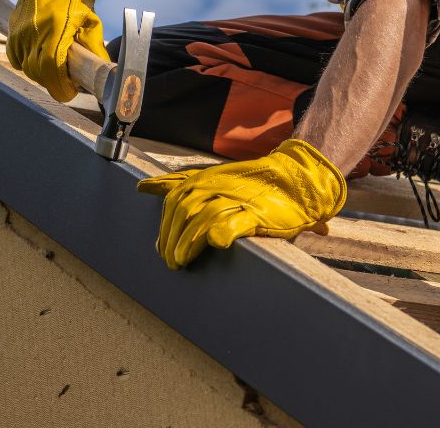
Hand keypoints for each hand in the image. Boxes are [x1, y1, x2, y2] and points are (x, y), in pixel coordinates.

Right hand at [7, 0, 111, 101]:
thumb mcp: (89, 18)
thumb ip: (94, 45)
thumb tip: (104, 69)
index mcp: (54, 30)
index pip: (51, 69)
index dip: (60, 86)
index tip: (70, 91)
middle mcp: (33, 34)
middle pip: (39, 73)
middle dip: (54, 81)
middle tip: (67, 80)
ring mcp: (19, 35)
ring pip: (28, 69)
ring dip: (42, 74)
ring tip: (56, 67)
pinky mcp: (12, 34)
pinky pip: (17, 60)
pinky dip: (28, 64)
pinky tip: (40, 57)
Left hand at [137, 138, 346, 268]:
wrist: (295, 180)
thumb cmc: (250, 185)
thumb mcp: (210, 178)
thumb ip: (178, 183)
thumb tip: (143, 187)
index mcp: (203, 179)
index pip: (173, 201)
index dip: (164, 226)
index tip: (161, 247)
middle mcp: (216, 186)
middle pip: (183, 211)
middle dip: (172, 238)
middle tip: (170, 261)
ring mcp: (236, 199)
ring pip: (203, 218)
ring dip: (188, 241)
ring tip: (181, 260)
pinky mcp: (256, 213)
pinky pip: (233, 222)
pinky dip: (221, 232)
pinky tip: (214, 243)